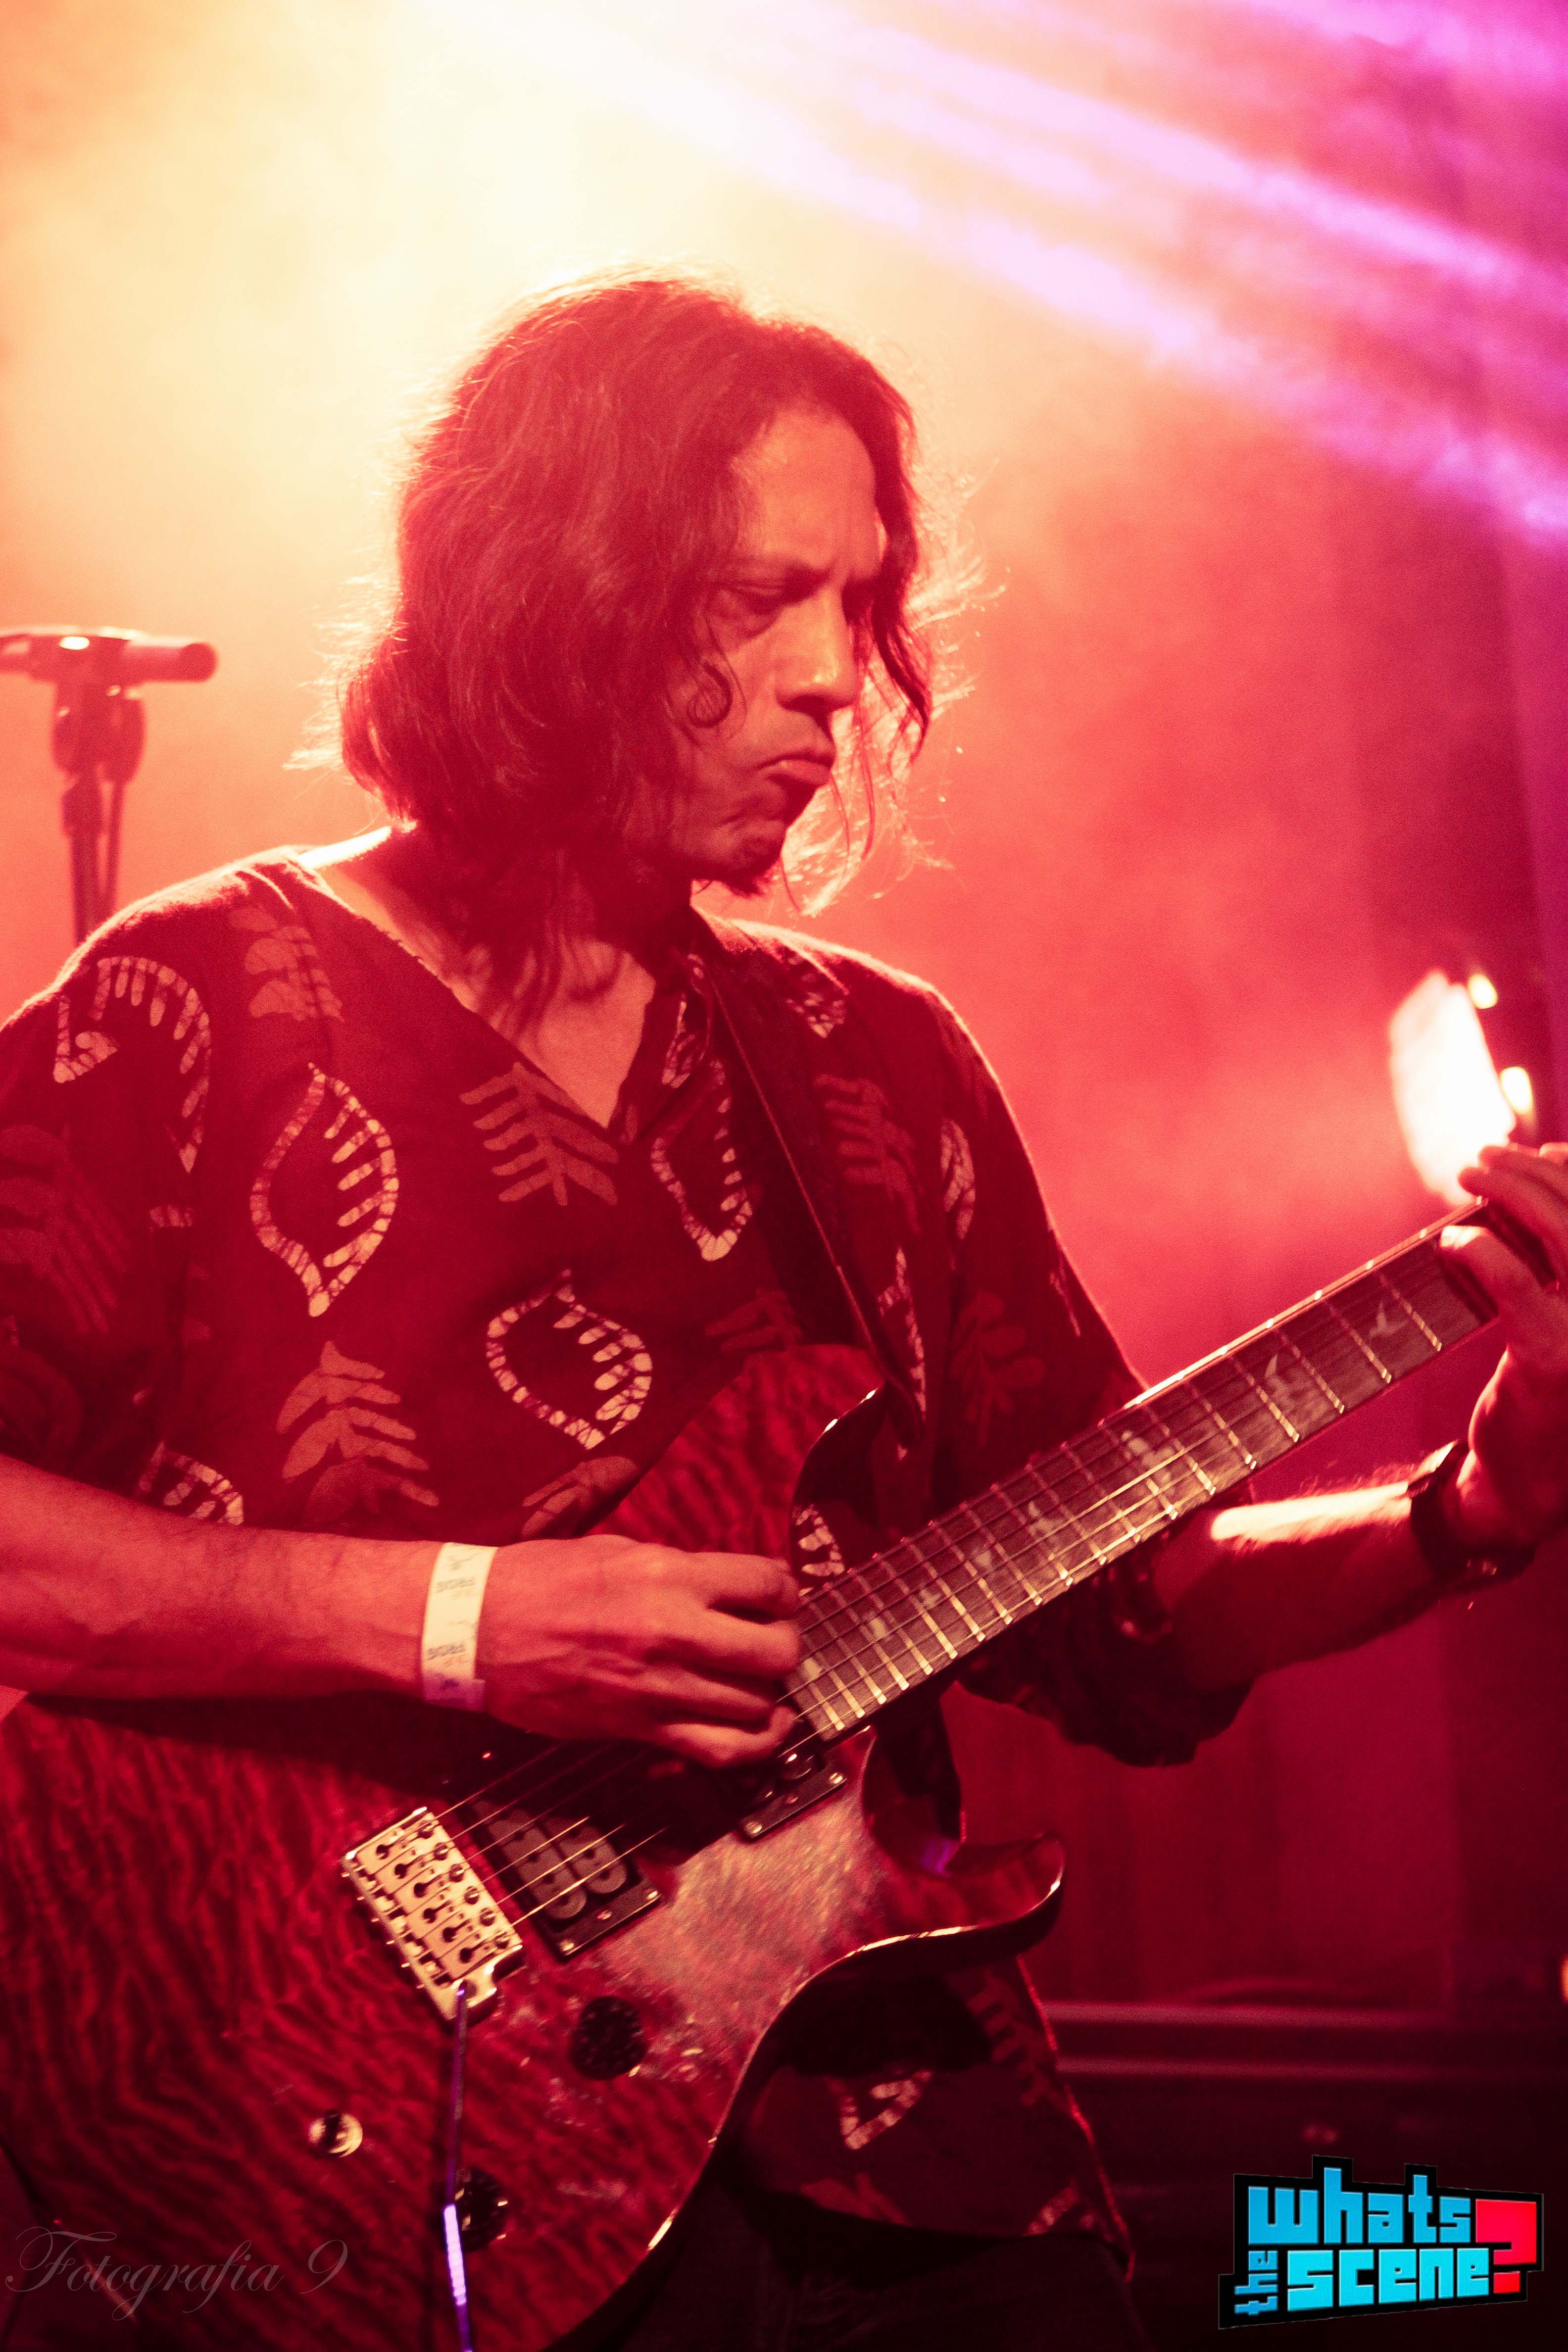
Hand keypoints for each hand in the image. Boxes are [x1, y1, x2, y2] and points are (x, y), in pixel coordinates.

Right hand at [475, 1533, 800, 1766]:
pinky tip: (767, 1728)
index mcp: (668, 1575)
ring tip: (758, 1682)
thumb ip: (679, 1570)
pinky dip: (757, 1744)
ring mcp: (658, 1685)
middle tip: (771, 1642)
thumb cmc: (540, 1581)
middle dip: (786, 1646)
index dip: (786, 1592)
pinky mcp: (639, 1728)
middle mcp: (672, 1630)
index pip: (768, 1584)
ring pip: (757, 1704)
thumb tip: (728, 1586)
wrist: (476, 1629)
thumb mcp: (618, 1552)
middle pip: (777, 1651)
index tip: (778, 1599)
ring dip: (768, 1693)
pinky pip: (721, 1750)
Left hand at [1440, 1141, 1567, 1548]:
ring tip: (1466, 1175)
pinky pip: (1514, 1281)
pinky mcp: (1553, 1359)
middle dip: (1535, 1171)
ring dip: (1507, 1191)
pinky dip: (1479, 1248)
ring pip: (1561, 1235)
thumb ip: (1564, 1269)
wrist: (1530, 1485)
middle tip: (1483, 1157)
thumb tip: (1539, 1185)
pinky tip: (1451, 1239)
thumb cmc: (1548, 1398)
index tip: (1540, 1151)